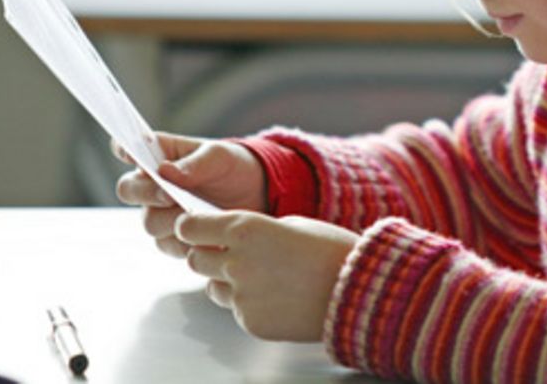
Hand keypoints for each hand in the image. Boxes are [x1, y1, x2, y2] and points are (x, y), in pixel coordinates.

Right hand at [114, 132, 266, 257]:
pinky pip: (170, 244)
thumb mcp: (219, 157)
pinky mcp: (174, 239)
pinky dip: (188, 240)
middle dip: (146, 193)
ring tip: (197, 215)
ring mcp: (159, 214)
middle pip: (128, 190)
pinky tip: (207, 235)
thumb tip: (165, 171)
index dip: (123, 150)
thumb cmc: (231, 167)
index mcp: (157, 156)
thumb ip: (195, 163)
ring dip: (171, 220)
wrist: (254, 196)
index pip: (127, 149)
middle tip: (169, 195)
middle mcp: (150, 186)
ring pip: (149, 222)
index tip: (128, 152)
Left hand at [176, 211, 358, 341]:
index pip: (189, 227)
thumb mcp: (291, 224)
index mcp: (244, 229)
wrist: (357, 291)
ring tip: (263, 278)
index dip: (191, 227)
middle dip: (207, 255)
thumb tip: (234, 239)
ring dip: (227, 281)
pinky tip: (277, 297)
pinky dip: (250, 304)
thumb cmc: (330, 251)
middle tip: (230, 255)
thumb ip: (254, 231)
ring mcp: (240, 295)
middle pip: (194, 258)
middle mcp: (235, 262)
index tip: (195, 229)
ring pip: (212, 286)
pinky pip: (236, 310)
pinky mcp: (250, 321)